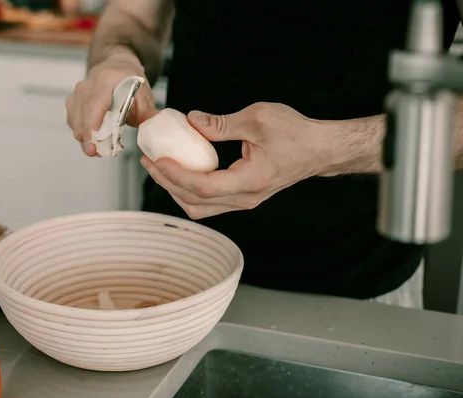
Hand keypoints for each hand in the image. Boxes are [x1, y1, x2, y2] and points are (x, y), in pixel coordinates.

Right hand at [66, 56, 156, 156]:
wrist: (116, 67)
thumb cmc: (130, 83)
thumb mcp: (143, 96)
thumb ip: (147, 114)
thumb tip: (154, 126)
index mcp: (106, 80)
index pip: (94, 106)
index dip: (92, 128)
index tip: (93, 147)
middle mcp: (87, 85)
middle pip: (82, 119)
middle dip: (90, 141)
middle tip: (102, 153)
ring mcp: (76, 94)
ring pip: (76, 124)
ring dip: (87, 139)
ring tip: (103, 146)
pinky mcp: (72, 102)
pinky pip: (74, 124)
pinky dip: (84, 133)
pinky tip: (97, 136)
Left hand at [140, 102, 332, 219]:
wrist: (319, 149)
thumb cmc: (295, 133)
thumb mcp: (258, 118)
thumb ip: (222, 123)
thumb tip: (191, 121)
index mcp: (249, 181)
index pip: (202, 187)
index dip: (174, 175)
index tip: (156, 159)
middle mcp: (245, 198)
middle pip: (195, 202)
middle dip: (167, 183)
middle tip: (149, 160)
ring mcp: (243, 200)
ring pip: (199, 207)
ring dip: (176, 189)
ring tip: (160, 166)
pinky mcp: (241, 196)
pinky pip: (208, 201)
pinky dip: (189, 189)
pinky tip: (180, 169)